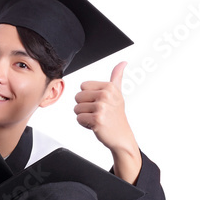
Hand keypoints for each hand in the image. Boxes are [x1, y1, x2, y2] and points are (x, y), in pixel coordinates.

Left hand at [73, 62, 141, 182]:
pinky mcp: (97, 119)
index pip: (83, 86)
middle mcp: (106, 95)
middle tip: (98, 112)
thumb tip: (123, 63)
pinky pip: (79, 118)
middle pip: (78, 97)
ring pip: (77, 108)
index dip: (88, 97)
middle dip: (84, 107)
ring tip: (97, 118)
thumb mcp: (117, 93)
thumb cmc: (116, 115)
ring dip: (84, 116)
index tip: (99, 103)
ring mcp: (102, 107)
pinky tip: (96, 125)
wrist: (121, 136)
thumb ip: (117, 77)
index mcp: (109, 86)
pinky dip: (85, 124)